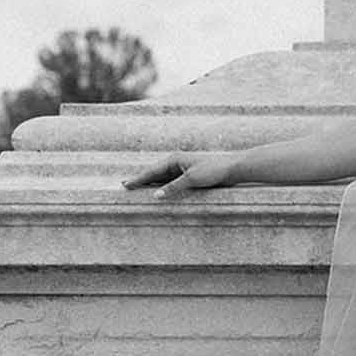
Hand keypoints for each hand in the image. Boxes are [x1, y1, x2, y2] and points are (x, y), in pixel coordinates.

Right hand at [122, 153, 236, 199]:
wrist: (231, 168)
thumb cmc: (213, 170)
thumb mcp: (191, 179)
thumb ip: (173, 188)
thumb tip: (155, 195)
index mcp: (174, 160)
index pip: (151, 172)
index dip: (137, 179)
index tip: (125, 185)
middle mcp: (176, 162)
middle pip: (153, 173)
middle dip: (140, 180)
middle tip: (124, 185)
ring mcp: (181, 169)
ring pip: (161, 178)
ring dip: (149, 183)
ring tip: (136, 188)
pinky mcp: (188, 175)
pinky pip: (170, 181)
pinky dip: (161, 186)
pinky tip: (157, 190)